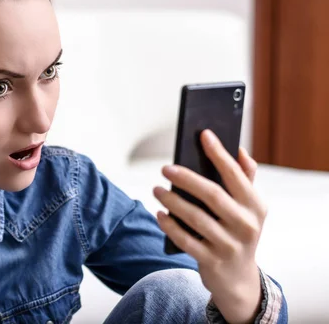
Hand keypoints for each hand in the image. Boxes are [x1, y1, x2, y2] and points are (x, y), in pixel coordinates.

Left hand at [154, 129, 265, 322]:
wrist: (239, 279)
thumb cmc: (238, 231)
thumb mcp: (249, 208)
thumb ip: (246, 179)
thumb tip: (240, 150)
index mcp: (256, 206)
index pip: (236, 175)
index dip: (219, 153)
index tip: (203, 134)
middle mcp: (246, 225)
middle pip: (212, 195)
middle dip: (187, 178)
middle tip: (166, 167)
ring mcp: (229, 245)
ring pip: (195, 217)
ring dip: (172, 201)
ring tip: (157, 189)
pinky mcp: (211, 260)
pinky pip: (185, 240)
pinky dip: (170, 225)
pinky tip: (159, 213)